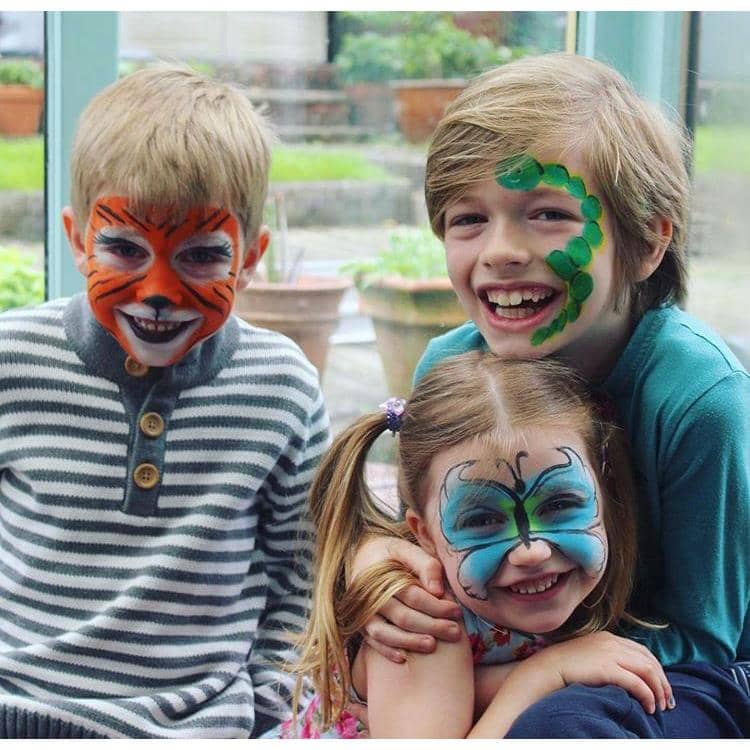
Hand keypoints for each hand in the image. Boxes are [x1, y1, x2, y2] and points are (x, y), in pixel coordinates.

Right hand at [352, 536, 461, 662]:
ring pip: (384, 632)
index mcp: (382, 574)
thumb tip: (438, 591)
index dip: (436, 605)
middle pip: (402, 616)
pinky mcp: (360, 623)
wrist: (362, 556)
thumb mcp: (408, 550)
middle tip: (455, 633)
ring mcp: (363, 611)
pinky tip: (404, 658)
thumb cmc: (392, 555)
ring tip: (433, 646)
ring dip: (410, 642)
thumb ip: (426, 566)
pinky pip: (372, 641)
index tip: (456, 611)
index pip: (412, 595)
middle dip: (431, 626)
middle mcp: (369, 594)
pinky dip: (386, 651)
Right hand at [534, 632, 674, 714]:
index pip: (643, 652)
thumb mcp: (591, 654)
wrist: (549, 666)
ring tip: (660, 706)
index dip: (657, 670)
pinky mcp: (608, 667)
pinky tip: (648, 706)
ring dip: (658, 690)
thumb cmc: (567, 665)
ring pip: (647, 670)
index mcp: (609, 637)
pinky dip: (647, 695)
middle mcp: (613, 642)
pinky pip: (637, 682)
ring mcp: (610, 653)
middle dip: (663, 681)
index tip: (662, 687)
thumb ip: (608, 657)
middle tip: (668, 701)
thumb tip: (628, 673)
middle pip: (649, 660)